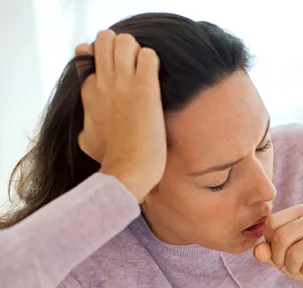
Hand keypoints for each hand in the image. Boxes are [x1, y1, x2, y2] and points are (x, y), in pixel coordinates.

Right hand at [75, 30, 165, 201]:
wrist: (127, 172)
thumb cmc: (111, 160)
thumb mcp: (87, 141)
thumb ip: (85, 128)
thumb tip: (84, 131)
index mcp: (88, 92)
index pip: (87, 54)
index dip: (104, 58)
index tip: (117, 72)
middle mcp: (102, 83)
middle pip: (105, 39)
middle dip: (120, 45)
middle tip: (134, 65)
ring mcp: (123, 84)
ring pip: (125, 41)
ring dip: (137, 50)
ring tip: (145, 70)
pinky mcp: (145, 89)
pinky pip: (148, 56)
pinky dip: (153, 60)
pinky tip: (156, 77)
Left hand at [254, 205, 302, 287]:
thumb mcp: (280, 255)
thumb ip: (267, 251)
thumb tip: (258, 251)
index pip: (272, 222)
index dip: (269, 243)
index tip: (278, 253)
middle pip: (282, 236)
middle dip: (279, 258)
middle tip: (287, 265)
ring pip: (296, 253)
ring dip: (293, 268)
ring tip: (302, 268)